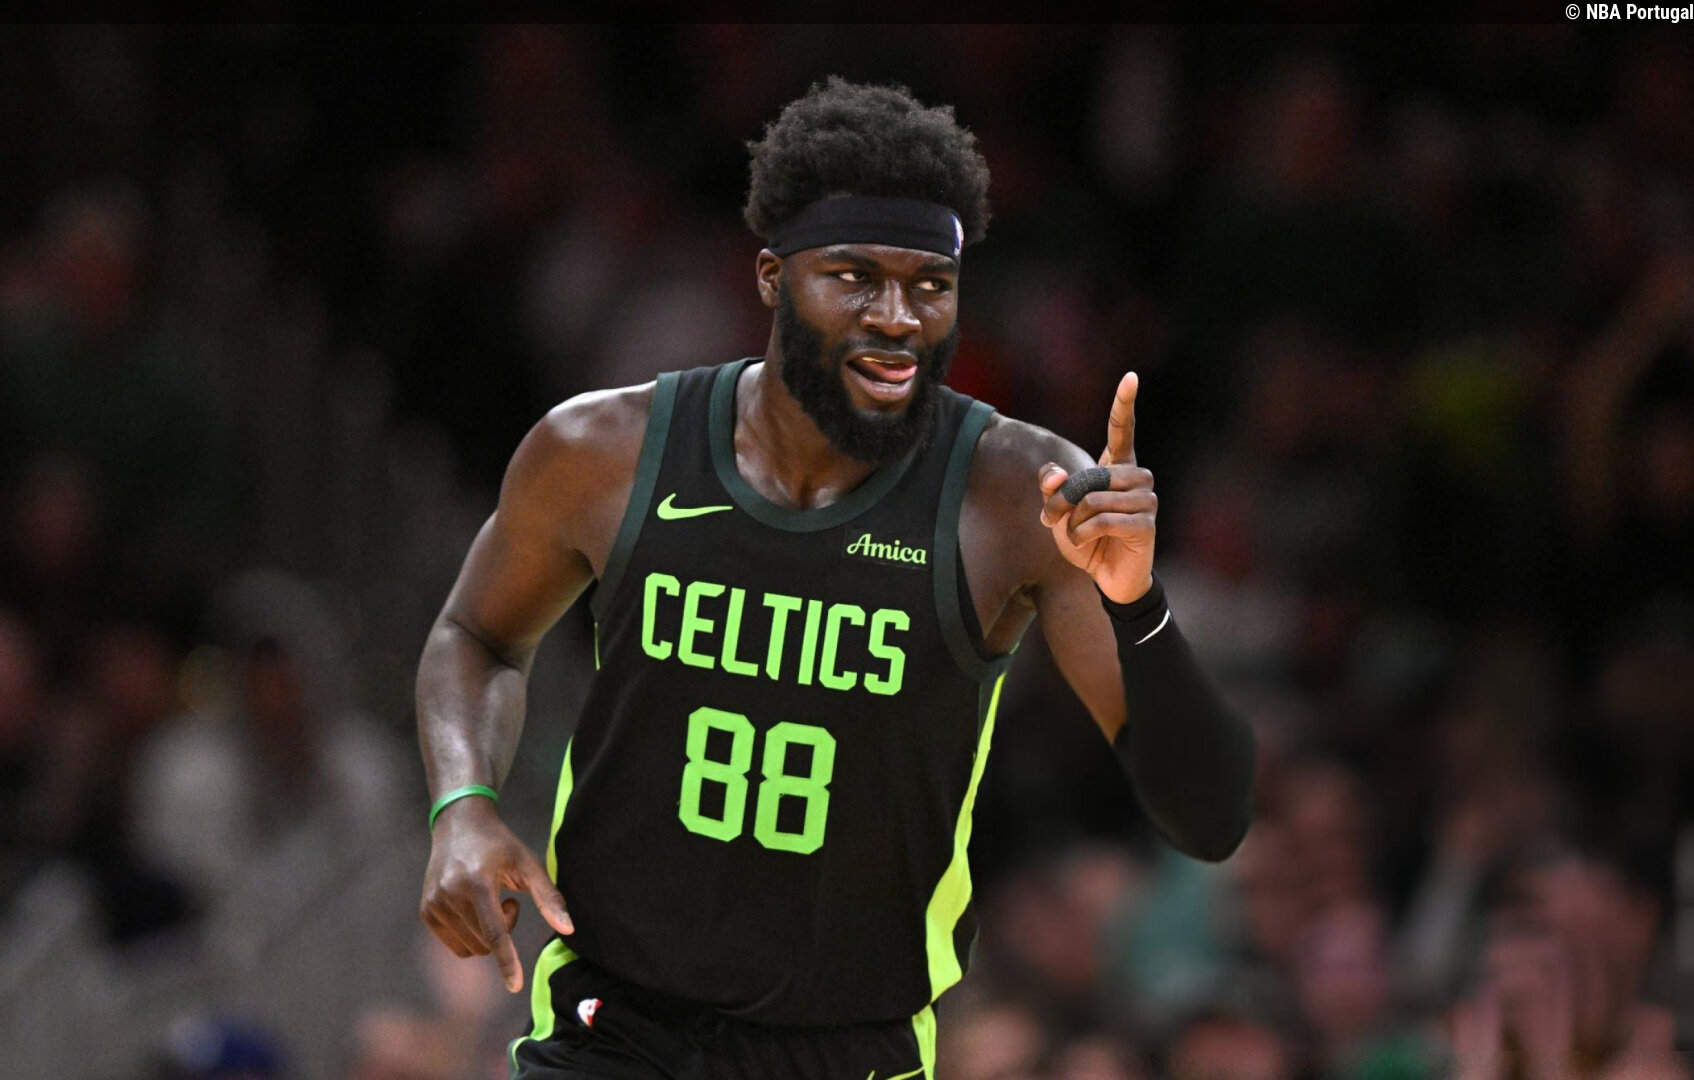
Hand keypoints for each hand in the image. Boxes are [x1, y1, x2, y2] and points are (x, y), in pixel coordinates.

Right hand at [419, 797, 573, 992]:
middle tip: (507, 900)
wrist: (459, 824)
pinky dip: (472, 935)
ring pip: (471, 948)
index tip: (516, 986)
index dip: (507, 961)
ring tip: (490, 900)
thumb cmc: (500, 844)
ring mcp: (434, 904)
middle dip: (505, 930)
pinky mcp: (426, 911)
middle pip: (486, 943)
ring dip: (488, 934)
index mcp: (476, 882)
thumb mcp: (528, 864)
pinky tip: (474, 906)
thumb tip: (568, 930)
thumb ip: (549, 898)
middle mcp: (450, 895)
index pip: (494, 933)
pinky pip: (456, 945)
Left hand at [1038, 371, 1156, 603]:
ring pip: (1093, 499)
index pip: (1122, 429)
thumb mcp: (1060, 512)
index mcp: (1118, 467)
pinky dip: (1083, 534)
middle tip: (1049, 520)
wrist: (1108, 579)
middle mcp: (1137, 478)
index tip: (1130, 376)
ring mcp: (1146, 500)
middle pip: (1089, 475)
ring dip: (1072, 521)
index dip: (1124, 403)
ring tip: (1074, 535)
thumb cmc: (1087, 540)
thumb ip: (1053, 488)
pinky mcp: (1146, 524)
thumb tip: (1053, 474)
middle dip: (1061, 500)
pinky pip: (1103, 520)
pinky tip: (1086, 543)